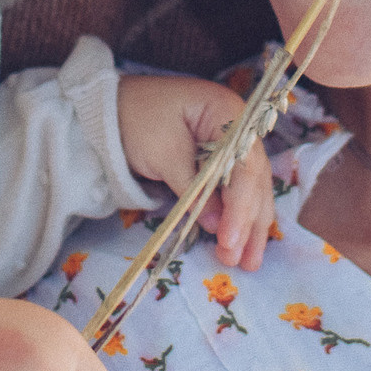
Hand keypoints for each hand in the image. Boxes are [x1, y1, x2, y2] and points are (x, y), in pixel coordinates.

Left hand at [114, 75, 274, 270]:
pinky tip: (245, 242)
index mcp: (228, 114)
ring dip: (251, 225)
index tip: (229, 238)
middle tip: (241, 260)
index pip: (244, 165)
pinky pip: (239, 190)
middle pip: (254, 179)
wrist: (115, 108)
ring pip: (252, 189)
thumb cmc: (138, 120)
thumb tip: (217, 227)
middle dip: (248, 222)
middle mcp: (240, 128)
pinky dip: (240, 216)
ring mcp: (235, 144)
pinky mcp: (223, 160)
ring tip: (249, 262)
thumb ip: (192, 189)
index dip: (240, 205)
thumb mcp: (163, 153)